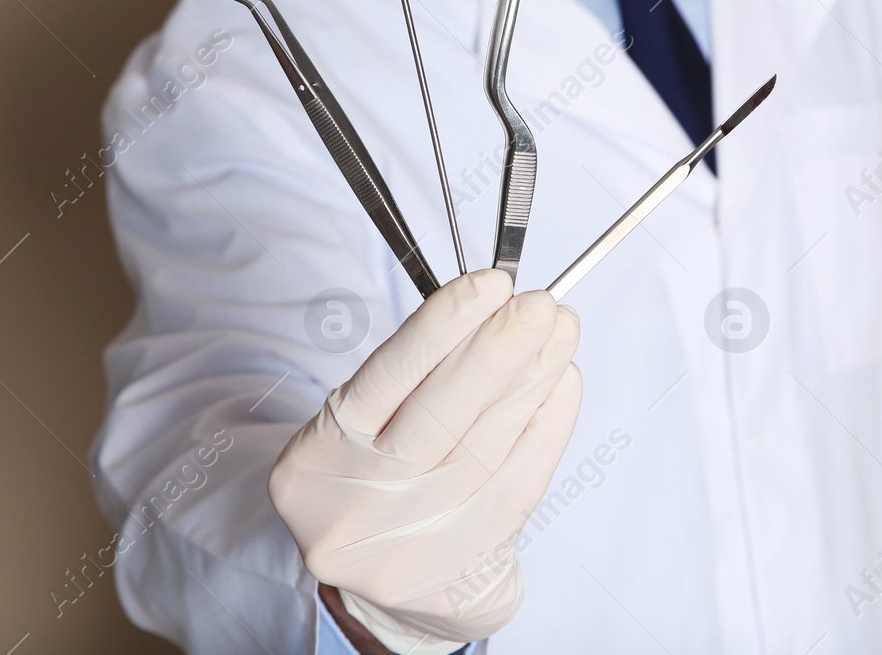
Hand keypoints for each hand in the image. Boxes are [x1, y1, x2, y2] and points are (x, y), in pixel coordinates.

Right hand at [269, 269, 582, 654]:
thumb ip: (413, 373)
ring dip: (532, 380)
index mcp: (318, 457)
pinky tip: (563, 385)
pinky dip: (547, 427)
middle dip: (498, 351)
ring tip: (560, 334)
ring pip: (486, 448)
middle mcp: (357, 505)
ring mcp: (410, 545)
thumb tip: (490, 309)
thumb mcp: (361, 427)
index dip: (443, 326)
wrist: (385, 596)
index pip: (386, 378)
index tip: (490, 285)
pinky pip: (519, 485)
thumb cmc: (376, 483)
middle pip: (440, 418)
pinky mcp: (462, 570)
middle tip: (538, 306)